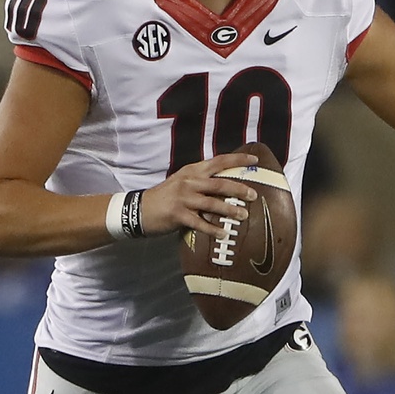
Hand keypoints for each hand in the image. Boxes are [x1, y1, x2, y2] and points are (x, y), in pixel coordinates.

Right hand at [138, 150, 258, 237]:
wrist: (139, 209)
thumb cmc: (164, 197)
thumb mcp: (182, 182)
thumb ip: (201, 181)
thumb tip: (226, 186)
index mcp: (192, 171)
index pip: (219, 161)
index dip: (237, 159)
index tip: (254, 160)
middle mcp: (189, 182)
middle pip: (220, 183)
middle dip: (239, 189)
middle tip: (254, 196)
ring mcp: (183, 198)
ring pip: (213, 203)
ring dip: (230, 211)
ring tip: (243, 216)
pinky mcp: (178, 215)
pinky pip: (200, 223)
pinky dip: (213, 229)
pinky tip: (223, 234)